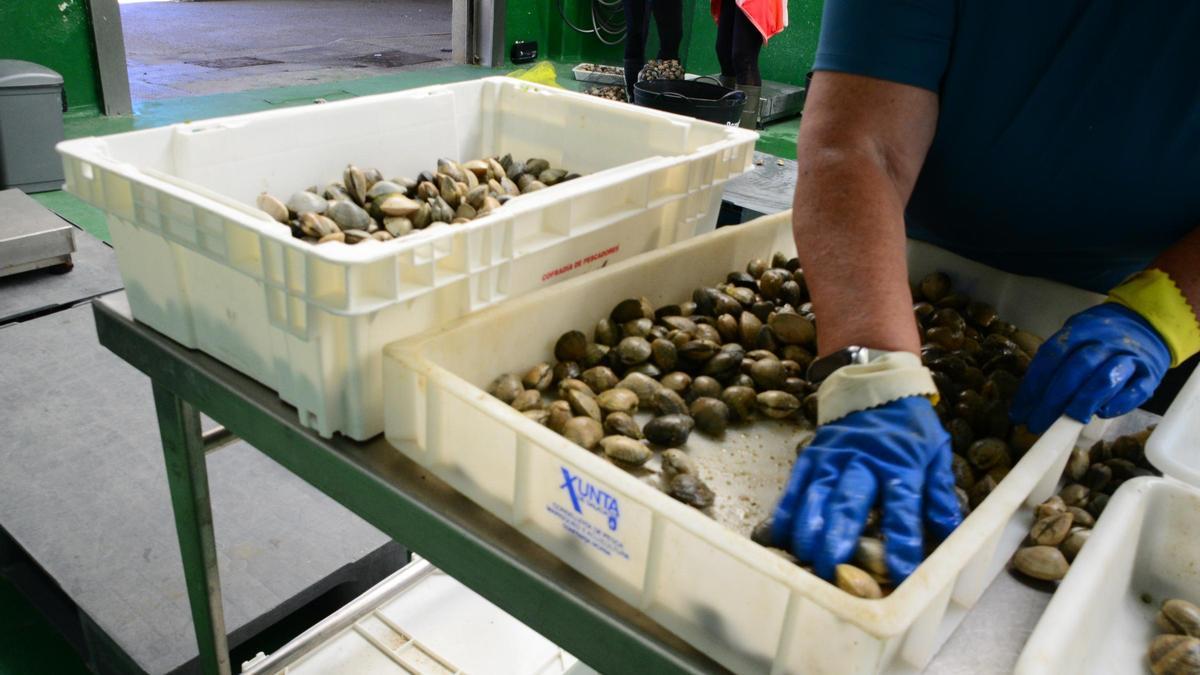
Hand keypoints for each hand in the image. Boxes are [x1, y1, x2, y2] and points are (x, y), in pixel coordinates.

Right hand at [769, 396, 961, 581]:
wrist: (875, 380)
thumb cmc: (909, 424)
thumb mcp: (935, 452)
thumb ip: (939, 492)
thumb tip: (948, 533)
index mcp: (900, 462)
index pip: (903, 505)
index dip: (902, 540)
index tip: (901, 572)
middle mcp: (863, 460)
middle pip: (850, 501)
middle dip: (839, 535)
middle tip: (832, 568)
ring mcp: (833, 457)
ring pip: (817, 494)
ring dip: (808, 526)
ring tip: (803, 557)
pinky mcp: (812, 455)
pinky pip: (795, 485)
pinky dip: (785, 511)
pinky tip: (778, 536)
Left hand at [1010, 304, 1169, 433]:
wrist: (1145, 324)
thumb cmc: (1098, 337)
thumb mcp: (1073, 336)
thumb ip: (1055, 362)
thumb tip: (1027, 401)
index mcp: (1080, 330)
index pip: (1051, 357)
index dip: (1032, 386)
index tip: (1019, 411)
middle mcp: (1106, 341)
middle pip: (1076, 370)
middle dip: (1051, 401)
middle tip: (1035, 424)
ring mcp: (1130, 357)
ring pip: (1105, 380)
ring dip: (1081, 404)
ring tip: (1063, 424)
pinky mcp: (1150, 375)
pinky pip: (1135, 392)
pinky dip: (1116, 405)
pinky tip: (1100, 414)